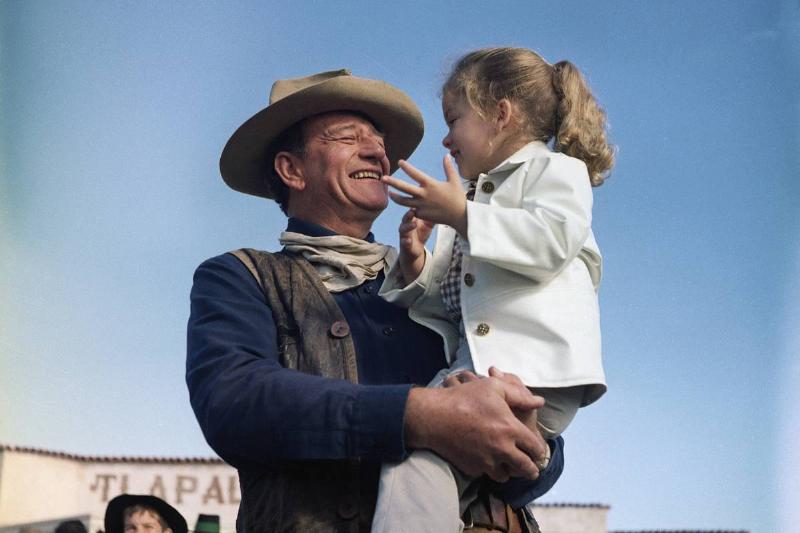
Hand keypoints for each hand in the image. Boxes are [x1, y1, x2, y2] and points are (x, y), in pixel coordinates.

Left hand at [382, 155, 467, 236]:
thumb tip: (446, 155)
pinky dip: (409, 207)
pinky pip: (412, 210)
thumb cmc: (457, 197)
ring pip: (403, 201)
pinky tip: (406, 204)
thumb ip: (448, 168)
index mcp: (430, 185)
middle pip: (404, 188)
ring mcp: (421, 206)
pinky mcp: (421, 215)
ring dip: (395, 197)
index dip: (407, 167)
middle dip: (393, 182)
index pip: (415, 174)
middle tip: (383, 178)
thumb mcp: (454, 181)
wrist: (459, 216)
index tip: (400, 162)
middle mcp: (423, 195)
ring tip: (390, 193)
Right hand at [397, 208, 433, 284]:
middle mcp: (405, 225)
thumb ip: (432, 217)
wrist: (415, 250)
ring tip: (414, 225)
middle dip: (408, 215)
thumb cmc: (421, 234)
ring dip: (408, 226)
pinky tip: (409, 241)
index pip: (411, 211)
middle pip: (405, 218)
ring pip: (403, 229)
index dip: (413, 207)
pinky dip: (406, 241)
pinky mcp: (404, 244)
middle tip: (412, 211)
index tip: (418, 202)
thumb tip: (442, 207)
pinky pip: (403, 242)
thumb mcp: (427, 225)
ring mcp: (404, 235)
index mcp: (411, 220)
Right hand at [404, 375, 547, 481]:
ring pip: (506, 476)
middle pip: (525, 468)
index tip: (539, 453)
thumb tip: (539, 402)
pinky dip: (491, 470)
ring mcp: (486, 461)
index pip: (535, 448)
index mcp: (511, 429)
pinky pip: (487, 474)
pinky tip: (489, 461)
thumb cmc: (464, 398)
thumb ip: (520, 395)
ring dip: (510, 472)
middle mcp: (502, 449)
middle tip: (532, 470)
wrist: (434, 417)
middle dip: (531, 470)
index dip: (540, 452)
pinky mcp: (473, 468)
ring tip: (510, 466)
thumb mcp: (494, 388)